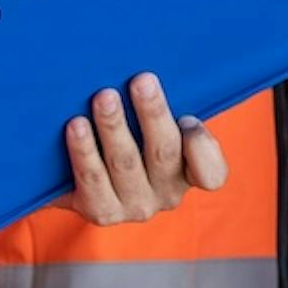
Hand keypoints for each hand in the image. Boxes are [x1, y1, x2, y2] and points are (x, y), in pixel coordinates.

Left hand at [66, 74, 228, 225]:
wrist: (81, 178)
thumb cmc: (128, 136)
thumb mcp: (152, 125)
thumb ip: (162, 110)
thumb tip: (150, 76)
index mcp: (190, 173)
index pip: (211, 174)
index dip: (202, 148)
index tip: (187, 117)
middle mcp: (167, 195)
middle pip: (164, 153)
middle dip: (152, 114)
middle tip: (141, 81)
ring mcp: (135, 207)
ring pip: (125, 162)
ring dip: (114, 126)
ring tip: (103, 97)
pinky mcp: (102, 212)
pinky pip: (92, 178)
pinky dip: (85, 150)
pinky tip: (76, 125)